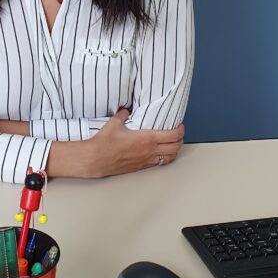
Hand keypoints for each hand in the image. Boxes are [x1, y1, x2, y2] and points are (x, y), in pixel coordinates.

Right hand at [61, 109, 183, 178]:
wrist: (96, 159)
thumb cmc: (105, 143)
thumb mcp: (114, 123)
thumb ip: (122, 114)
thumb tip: (125, 110)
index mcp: (147, 138)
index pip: (172, 135)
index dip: (180, 130)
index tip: (180, 126)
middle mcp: (150, 151)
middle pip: (175, 147)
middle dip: (180, 140)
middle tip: (179, 134)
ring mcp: (146, 160)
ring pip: (169, 158)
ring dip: (174, 151)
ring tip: (174, 145)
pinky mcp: (141, 167)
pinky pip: (159, 164)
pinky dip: (164, 158)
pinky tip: (161, 155)